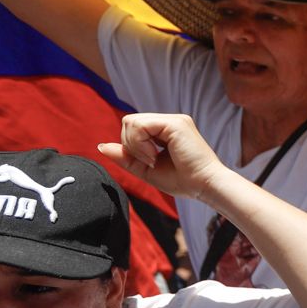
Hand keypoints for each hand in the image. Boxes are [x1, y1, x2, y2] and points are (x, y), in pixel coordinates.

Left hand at [99, 113, 227, 201]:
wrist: (204, 187)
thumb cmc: (183, 181)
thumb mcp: (146, 169)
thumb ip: (125, 157)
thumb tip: (102, 147)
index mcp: (166, 131)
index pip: (133, 128)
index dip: (132, 146)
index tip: (149, 163)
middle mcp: (170, 122)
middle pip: (129, 122)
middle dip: (131, 145)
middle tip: (149, 161)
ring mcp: (174, 120)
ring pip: (132, 121)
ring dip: (135, 145)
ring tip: (153, 159)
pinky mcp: (175, 123)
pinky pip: (140, 125)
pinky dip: (140, 143)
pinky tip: (154, 155)